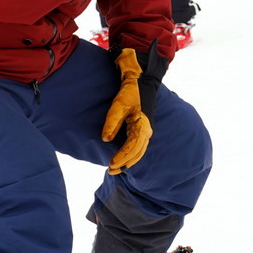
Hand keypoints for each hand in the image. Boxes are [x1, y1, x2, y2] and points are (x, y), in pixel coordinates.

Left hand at [100, 43, 168, 174]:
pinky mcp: (142, 128)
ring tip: (116, 168)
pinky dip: (131, 155)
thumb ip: (112, 122)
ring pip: (139, 151)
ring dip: (128, 161)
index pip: (132, 147)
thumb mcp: (118, 105)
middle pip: (137, 153)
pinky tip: (123, 158)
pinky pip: (139, 146)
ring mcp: (146, 130)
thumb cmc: (130, 92)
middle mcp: (146, 131)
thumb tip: (105, 139)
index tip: (111, 164)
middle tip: (111, 171)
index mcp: (142, 126)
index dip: (121, 157)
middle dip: (124, 163)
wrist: (141, 81)